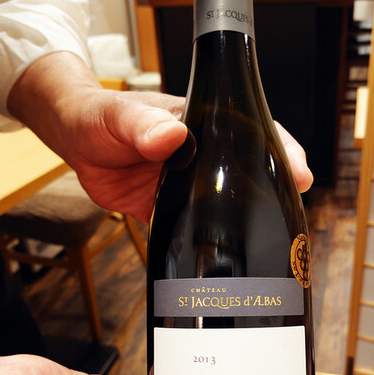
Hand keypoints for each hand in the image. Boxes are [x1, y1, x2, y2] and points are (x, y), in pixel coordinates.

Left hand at [8, 53, 312, 221]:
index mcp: (200, 123)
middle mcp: (203, 154)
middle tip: (293, 214)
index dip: (278, 148)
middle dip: (276, 189)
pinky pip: (200, 226)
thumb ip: (140, 124)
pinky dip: (217, 240)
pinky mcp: (174, 210)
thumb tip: (170, 136)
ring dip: (252, 218)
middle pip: (250, 169)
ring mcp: (191, 184)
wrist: (75, 143)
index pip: (250, 129)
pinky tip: (233, 257)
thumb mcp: (116, 116)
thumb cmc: (98, 117)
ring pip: (231, 202)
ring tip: (276, 241)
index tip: (298, 170)